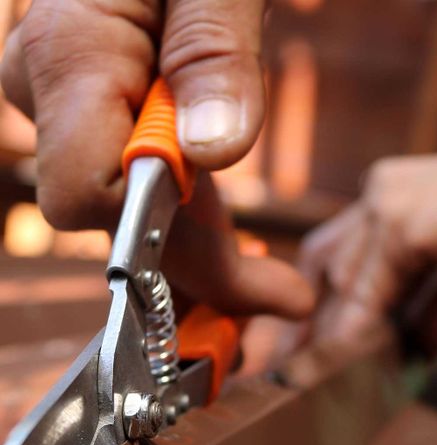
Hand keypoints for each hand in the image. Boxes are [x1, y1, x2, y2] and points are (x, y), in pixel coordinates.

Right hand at [1, 0, 312, 318]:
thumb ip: (212, 54)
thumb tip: (211, 151)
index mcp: (73, 54)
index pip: (86, 196)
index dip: (159, 239)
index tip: (245, 268)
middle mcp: (55, 90)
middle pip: (119, 222)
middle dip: (200, 272)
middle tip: (283, 299)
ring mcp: (75, 104)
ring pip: (132, 211)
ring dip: (202, 253)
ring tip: (273, 286)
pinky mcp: (101, 110)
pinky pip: (139, 184)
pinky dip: (189, 219)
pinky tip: (235, 243)